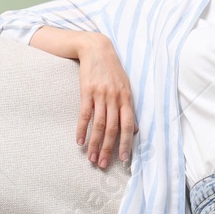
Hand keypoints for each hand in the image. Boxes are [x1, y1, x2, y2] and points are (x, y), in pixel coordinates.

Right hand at [76, 35, 136, 168]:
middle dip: (108, 148)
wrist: (97, 49)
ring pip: (99, 124)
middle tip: (103, 164)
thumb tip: (135, 130)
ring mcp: (100, 95)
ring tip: (91, 158)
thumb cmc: (112, 70)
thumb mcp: (125, 87)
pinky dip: (82, 129)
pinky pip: (84, 114)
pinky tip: (79, 141)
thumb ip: (129, 108)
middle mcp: (115, 98)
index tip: (123, 159)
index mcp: (126, 99)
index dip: (126, 143)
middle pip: (113, 128)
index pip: (128, 125)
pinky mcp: (87, 91)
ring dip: (94, 143)